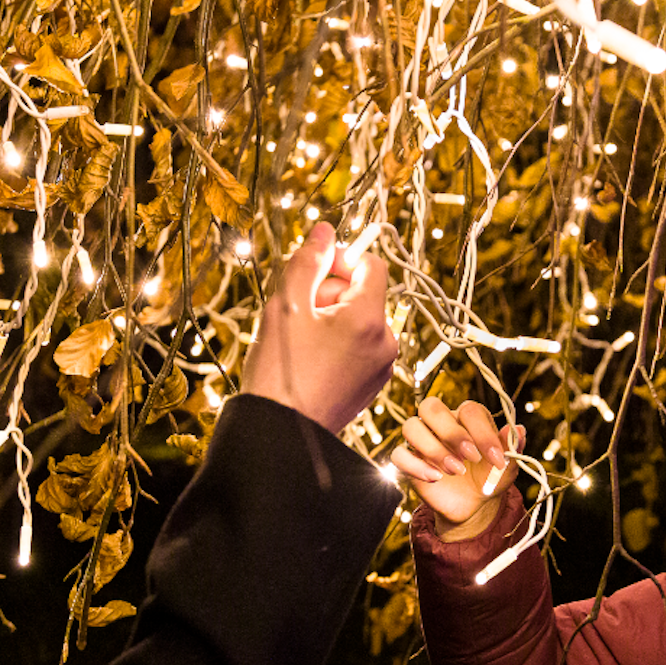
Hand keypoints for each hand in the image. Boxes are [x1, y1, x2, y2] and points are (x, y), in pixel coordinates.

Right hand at [241, 222, 396, 434]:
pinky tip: (309, 360)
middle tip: (296, 313)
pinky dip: (336, 343)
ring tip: (299, 340)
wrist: (280, 433)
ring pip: (359, 320)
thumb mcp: (286, 305)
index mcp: (368, 319)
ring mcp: (382, 366)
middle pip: (363, 292)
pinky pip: (359, 346)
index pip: (370, 264)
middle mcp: (385, 341)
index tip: (311, 273)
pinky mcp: (372, 385)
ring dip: (330, 318)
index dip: (340, 260)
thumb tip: (326, 231)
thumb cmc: (280, 371)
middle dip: (330, 292)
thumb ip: (308, 261)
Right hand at [389, 398, 523, 541]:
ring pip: (411, 426)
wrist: (473, 505)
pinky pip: (398, 454)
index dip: (483, 432)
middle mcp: (441, 423)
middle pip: (431, 407)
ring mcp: (421, 440)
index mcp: (467, 418)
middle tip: (471, 458)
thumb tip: (518, 429)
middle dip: (452, 432)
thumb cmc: (489, 478)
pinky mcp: (408, 461)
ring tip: (455, 471)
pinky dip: (415, 465)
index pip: (469, 410)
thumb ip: (512, 448)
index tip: (497, 459)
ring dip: (433, 448)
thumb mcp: (506, 468)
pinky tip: (435, 479)